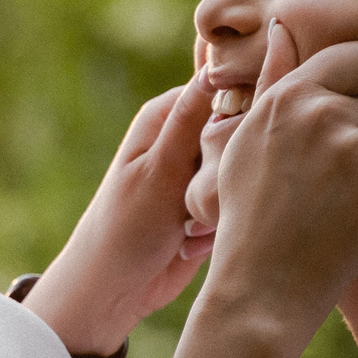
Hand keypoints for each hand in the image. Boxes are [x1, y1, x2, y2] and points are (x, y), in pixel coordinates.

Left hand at [23, 79, 216, 353]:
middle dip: (233, 167)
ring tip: (189, 226)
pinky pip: (236, 204)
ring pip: (244, 170)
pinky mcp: (209, 205)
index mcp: (166, 116)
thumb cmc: (126, 227)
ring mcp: (199, 173)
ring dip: (226, 201)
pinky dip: (221, 225)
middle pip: (241, 130)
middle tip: (201, 198)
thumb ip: (190, 119)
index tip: (236, 145)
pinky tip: (193, 243)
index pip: (224, 87)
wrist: (113, 290)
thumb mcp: (160, 169)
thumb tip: (215, 66)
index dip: (242, 110)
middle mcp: (184, 138)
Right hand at [189, 21, 357, 347]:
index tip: (337, 118)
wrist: (263, 283)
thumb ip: (273, 78)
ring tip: (330, 208)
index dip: (356, 85)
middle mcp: (327, 113)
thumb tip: (283, 24)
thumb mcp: (245, 138)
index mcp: (291, 95)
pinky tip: (349, 228)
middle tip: (320, 185)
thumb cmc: (249, 212)